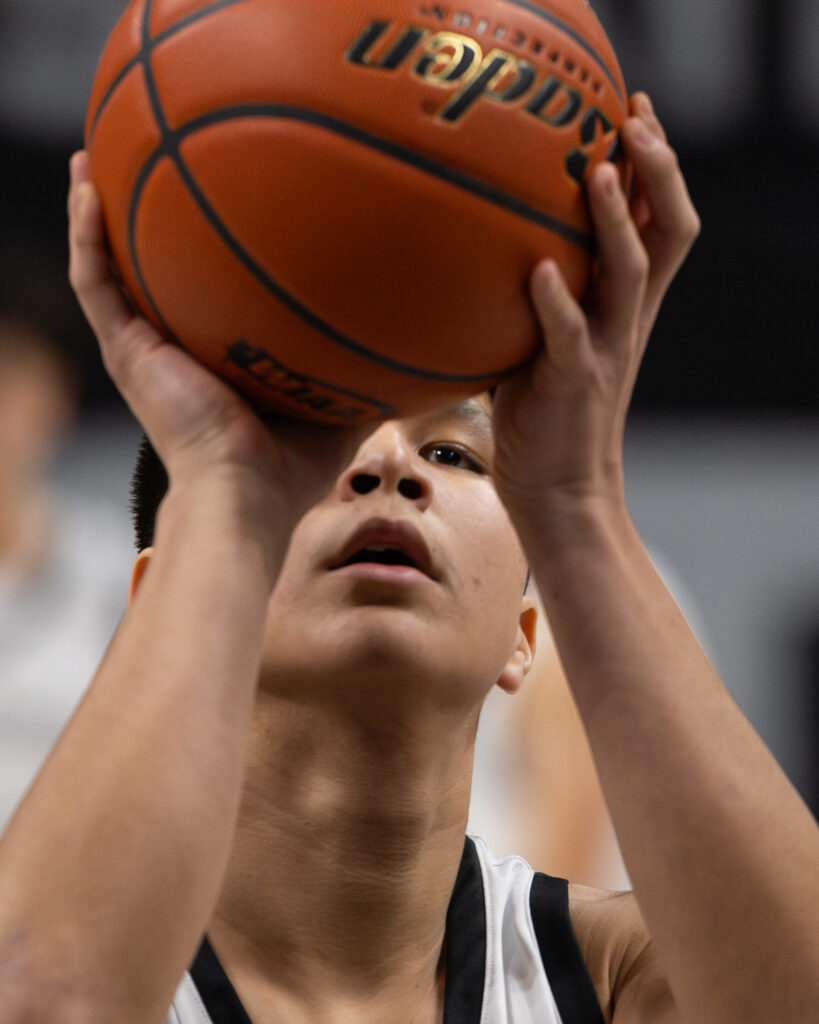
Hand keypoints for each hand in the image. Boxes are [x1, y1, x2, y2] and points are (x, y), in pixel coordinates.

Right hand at [68, 151, 371, 536]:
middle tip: (149, 166)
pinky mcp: (126, 353)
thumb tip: (423, 338)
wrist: (246, 495)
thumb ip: (370, 370)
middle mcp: (175, 349)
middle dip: (148, 224)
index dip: (208, 256)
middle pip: (153, 274)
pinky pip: (95, 284)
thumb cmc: (292, 466)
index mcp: (218, 357)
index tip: (223, 207)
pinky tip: (87, 185)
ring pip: (109, 268)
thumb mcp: (342, 404)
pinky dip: (84, 235)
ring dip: (99, 214)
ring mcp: (144, 350)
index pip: (206, 297)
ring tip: (91, 157)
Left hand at [491, 93, 699, 525]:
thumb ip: (533, 298)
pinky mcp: (574, 382)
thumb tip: (481, 255)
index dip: (658, 168)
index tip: (636, 112)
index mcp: (623, 307)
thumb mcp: (544, 344)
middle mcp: (626, 320)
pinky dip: (557, 302)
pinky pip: (571, 336)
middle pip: (669, 232)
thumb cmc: (543, 414)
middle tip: (635, 117)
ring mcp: (606, 350)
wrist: (558, 490)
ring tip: (598, 170)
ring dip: (617, 221)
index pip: (660, 224)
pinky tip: (539, 269)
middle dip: (659, 171)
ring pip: (631, 273)